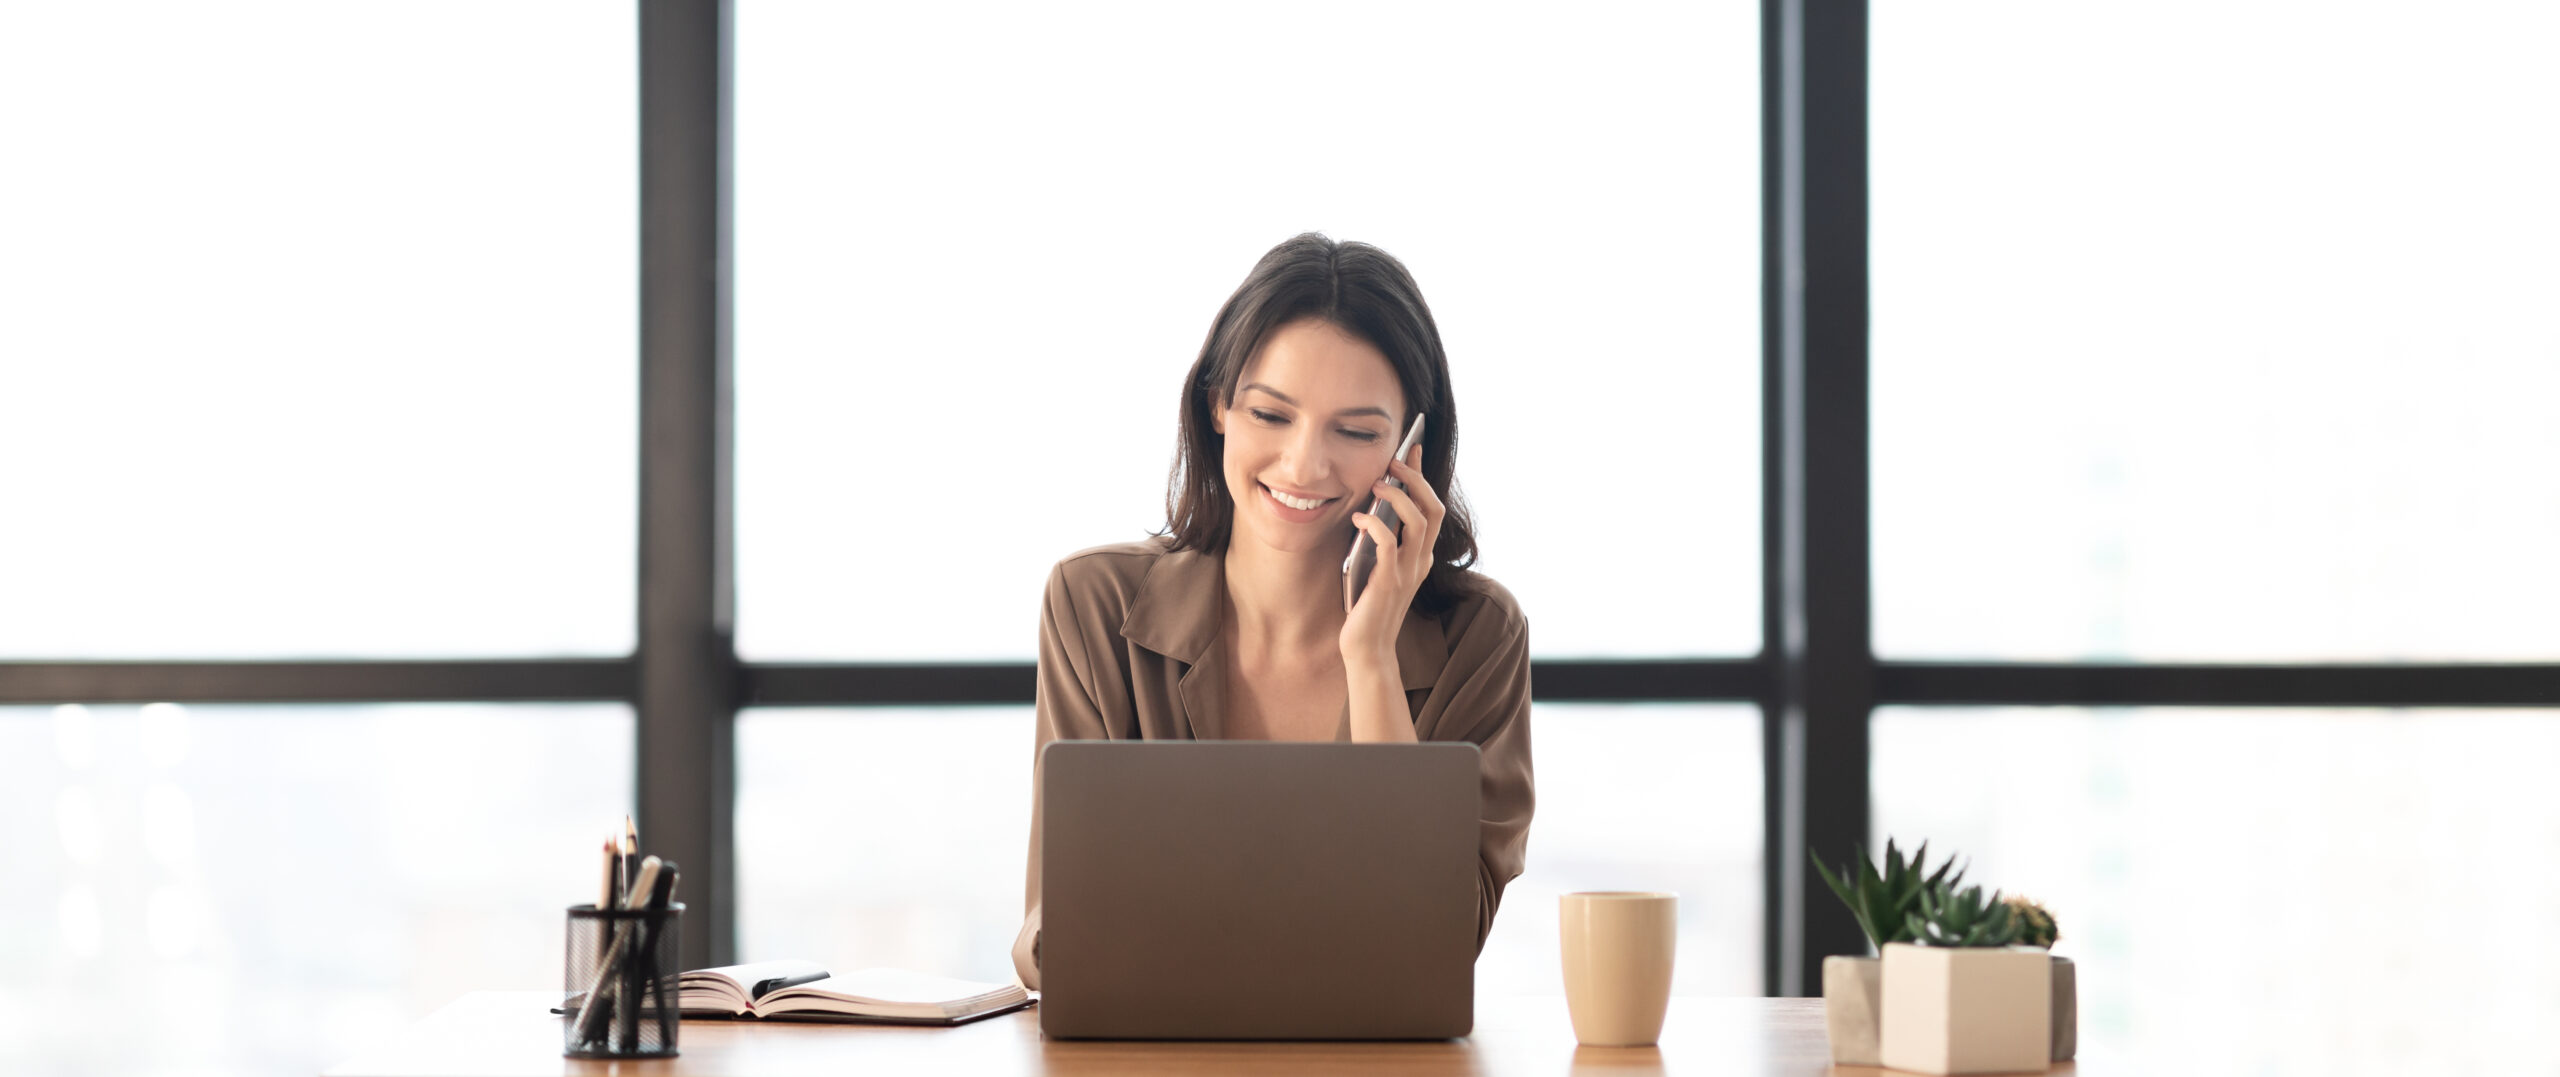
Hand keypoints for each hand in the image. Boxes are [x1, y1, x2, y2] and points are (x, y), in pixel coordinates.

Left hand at [1339, 437, 1445, 671]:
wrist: (1368, 648)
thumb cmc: (1367, 606)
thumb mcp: (1379, 566)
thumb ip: (1382, 540)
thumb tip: (1370, 503)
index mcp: (1421, 556)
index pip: (1433, 508)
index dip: (1423, 477)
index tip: (1412, 449)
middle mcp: (1420, 561)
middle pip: (1433, 509)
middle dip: (1416, 479)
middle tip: (1394, 460)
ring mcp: (1407, 572)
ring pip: (1418, 521)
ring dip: (1399, 496)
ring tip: (1377, 483)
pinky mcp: (1388, 582)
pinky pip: (1387, 543)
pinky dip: (1375, 524)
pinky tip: (1359, 517)